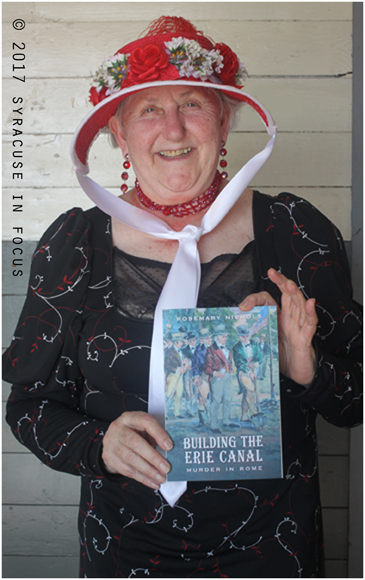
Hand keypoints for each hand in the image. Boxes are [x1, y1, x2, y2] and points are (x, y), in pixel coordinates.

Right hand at [102, 411, 172, 489]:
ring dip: (148, 471)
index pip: (145, 421)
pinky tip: (152, 482)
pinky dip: (142, 478)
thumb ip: (154, 435)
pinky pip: (126, 470)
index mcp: (130, 417)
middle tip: (166, 468)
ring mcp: (111, 443)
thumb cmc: (133, 432)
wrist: (113, 439)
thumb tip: (170, 449)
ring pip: (130, 459)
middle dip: (153, 457)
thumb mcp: (143, 428)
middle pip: (135, 443)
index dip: (158, 433)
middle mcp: (118, 428)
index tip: (169, 446)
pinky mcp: (108, 457)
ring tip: (161, 478)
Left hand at [239, 269, 317, 385]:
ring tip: (289, 284)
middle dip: (281, 282)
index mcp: (277, 317)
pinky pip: (310, 323)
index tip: (243, 306)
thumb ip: (251, 333)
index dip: (256, 299)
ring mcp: (298, 326)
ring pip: (299, 305)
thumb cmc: (282, 356)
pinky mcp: (305, 338)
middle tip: (273, 273)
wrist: (297, 374)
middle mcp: (289, 318)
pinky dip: (310, 313)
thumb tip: (231, 329)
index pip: (268, 300)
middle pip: (287, 295)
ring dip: (295, 293)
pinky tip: (310, 303)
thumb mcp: (263, 342)